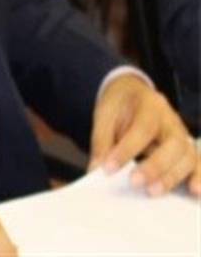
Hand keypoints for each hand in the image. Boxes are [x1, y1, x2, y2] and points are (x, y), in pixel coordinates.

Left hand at [90, 73, 199, 195]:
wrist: (133, 92)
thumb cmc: (120, 105)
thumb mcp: (105, 114)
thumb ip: (101, 140)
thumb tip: (96, 169)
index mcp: (150, 105)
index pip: (142, 129)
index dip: (126, 150)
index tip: (108, 169)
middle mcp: (172, 121)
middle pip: (173, 144)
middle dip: (155, 166)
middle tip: (134, 183)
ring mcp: (183, 135)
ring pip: (188, 157)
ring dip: (173, 177)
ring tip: (153, 192)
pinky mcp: (187, 150)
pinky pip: (199, 164)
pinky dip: (199, 178)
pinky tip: (194, 193)